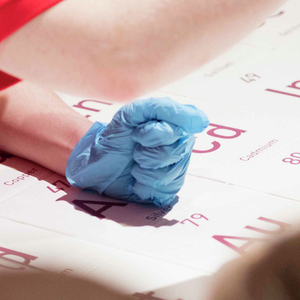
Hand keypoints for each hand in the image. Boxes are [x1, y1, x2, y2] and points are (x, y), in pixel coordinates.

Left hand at [64, 97, 208, 209]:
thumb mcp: (134, 112)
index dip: (155, 133)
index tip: (138, 133)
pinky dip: (145, 186)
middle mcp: (183, 146)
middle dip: (145, 152)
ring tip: (135, 164)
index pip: (181, 129)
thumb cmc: (118, 134)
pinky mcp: (169, 189)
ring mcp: (178, 168)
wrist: (98, 161)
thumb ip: (164, 108)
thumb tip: (201, 121)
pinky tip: (138, 180)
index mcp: (179, 124)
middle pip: (173, 152)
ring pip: (169, 173)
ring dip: (143, 169)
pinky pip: (166, 190)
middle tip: (135, 149)